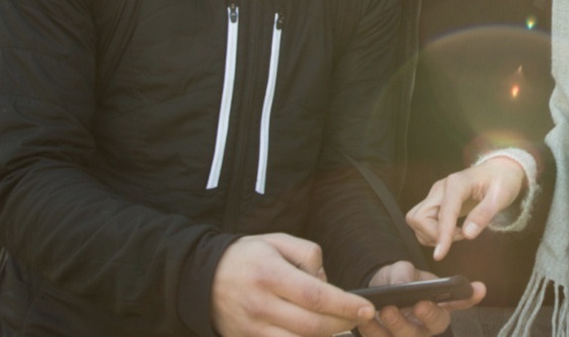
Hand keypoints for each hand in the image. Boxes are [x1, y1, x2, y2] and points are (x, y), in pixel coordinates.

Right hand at [210, 233, 374, 336]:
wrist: (202, 278)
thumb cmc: (247, 257)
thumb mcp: (278, 241)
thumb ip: (308, 254)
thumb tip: (326, 281)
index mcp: (270, 276)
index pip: (316, 296)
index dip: (345, 305)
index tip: (366, 308)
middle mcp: (260, 306)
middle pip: (312, 325)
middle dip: (342, 323)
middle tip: (358, 317)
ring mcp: (252, 329)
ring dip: (326, 336)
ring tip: (339, 325)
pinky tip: (317, 333)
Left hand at [354, 261, 485, 336]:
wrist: (374, 290)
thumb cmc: (396, 280)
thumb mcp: (401, 270)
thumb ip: (404, 274)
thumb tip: (403, 284)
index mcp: (439, 303)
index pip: (461, 301)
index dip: (470, 297)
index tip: (478, 288)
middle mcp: (428, 323)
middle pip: (436, 325)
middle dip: (429, 315)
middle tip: (420, 304)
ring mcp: (409, 335)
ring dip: (398, 325)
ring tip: (387, 310)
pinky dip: (372, 329)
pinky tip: (366, 318)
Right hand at [405, 158, 526, 259]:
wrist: (499, 171)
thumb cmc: (502, 182)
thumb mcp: (500, 197)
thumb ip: (483, 215)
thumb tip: (468, 235)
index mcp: (457, 184)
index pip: (444, 213)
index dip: (441, 235)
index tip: (439, 256)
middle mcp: (440, 188)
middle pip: (419, 217)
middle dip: (435, 234)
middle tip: (461, 236)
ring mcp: (435, 194)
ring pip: (417, 221)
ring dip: (433, 234)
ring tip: (459, 233)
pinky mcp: (435, 202)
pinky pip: (423, 222)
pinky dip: (433, 232)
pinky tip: (452, 230)